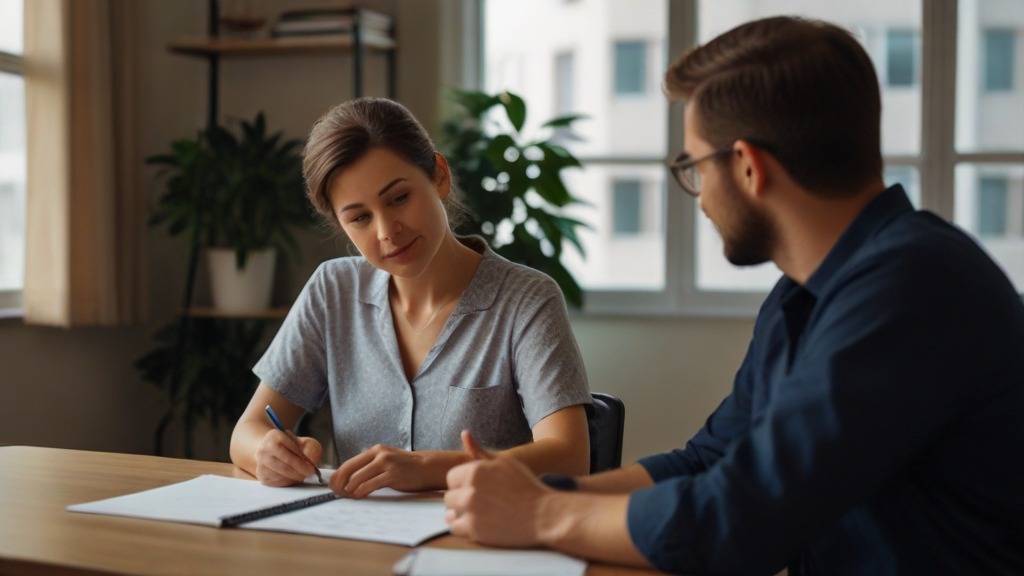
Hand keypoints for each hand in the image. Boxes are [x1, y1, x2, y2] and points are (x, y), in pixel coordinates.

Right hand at [253, 429, 322, 486]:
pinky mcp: (261, 475)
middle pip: (284, 466)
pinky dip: (288, 481)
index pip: (289, 452)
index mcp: (274, 437)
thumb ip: (311, 450)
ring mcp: (260, 463)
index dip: (301, 463)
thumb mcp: (305, 442)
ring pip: (280, 476)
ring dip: (294, 477)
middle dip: (299, 472)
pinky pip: (277, 483)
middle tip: (309, 474)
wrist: (273, 450)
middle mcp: (263, 450)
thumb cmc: (292, 446)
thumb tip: (311, 464)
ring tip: (301, 473)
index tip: (311, 469)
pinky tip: (292, 476)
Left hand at [331, 444, 442, 497]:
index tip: (332, 486)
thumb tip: (348, 480)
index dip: (338, 476)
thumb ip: (370, 467)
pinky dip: (361, 492)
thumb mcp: (386, 461)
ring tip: (348, 497)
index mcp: (375, 450)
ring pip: (358, 478)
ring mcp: (386, 463)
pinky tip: (359, 496)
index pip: (349, 463)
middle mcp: (379, 454)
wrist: (427, 467)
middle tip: (335, 493)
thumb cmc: (405, 468)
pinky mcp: (393, 475)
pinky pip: (370, 485)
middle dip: (339, 483)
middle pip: (349, 469)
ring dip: (349, 490)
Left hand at [444, 431, 549, 546]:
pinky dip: (463, 527)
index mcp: (475, 471)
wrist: (543, 514)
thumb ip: (479, 452)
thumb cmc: (526, 486)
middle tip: (477, 503)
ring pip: (450, 513)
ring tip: (476, 514)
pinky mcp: (474, 531)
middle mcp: (470, 491)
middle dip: (460, 499)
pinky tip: (476, 524)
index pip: (452, 477)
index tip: (474, 489)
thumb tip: (464, 433)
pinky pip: (456, 528)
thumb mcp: (504, 463)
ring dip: (459, 514)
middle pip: (450, 496)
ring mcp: (470, 512)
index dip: (462, 484)